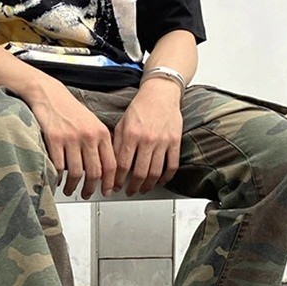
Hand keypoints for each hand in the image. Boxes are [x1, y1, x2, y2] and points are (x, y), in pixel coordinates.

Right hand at [27, 82, 116, 198]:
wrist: (48, 94)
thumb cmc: (69, 110)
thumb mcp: (91, 123)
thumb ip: (99, 144)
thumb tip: (103, 169)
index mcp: (101, 132)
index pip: (111, 164)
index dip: (109, 182)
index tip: (106, 190)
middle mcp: (88, 136)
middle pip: (94, 172)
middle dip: (90, 188)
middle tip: (87, 194)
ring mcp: (71, 138)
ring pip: (76, 173)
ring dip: (73, 186)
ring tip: (70, 190)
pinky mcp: (54, 139)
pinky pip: (58, 166)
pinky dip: (58, 177)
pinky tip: (57, 180)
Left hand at [113, 78, 183, 195]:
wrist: (161, 93)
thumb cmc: (140, 108)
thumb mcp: (122, 124)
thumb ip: (117, 145)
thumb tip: (111, 165)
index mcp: (131, 135)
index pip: (122, 165)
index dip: (118, 180)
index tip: (115, 186)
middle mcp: (147, 139)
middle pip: (139, 173)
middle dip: (133, 187)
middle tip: (129, 191)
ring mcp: (163, 141)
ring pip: (155, 172)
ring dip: (148, 185)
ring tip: (143, 189)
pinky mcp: (175, 141)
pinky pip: (172, 165)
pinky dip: (167, 177)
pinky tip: (161, 181)